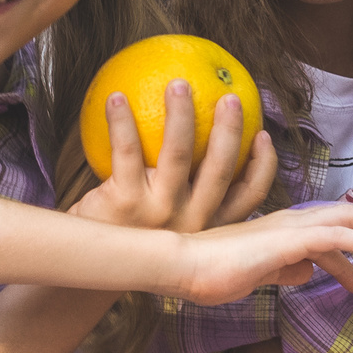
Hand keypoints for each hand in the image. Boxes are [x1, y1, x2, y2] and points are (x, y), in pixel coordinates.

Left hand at [73, 81, 278, 233]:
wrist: (88, 268)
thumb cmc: (132, 237)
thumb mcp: (170, 231)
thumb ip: (189, 202)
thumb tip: (202, 154)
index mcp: (207, 227)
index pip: (249, 198)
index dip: (263, 165)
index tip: (264, 134)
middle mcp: (190, 222)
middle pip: (221, 169)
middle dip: (231, 130)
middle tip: (231, 97)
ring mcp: (159, 213)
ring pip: (178, 154)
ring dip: (181, 115)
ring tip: (178, 84)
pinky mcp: (125, 202)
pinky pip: (126, 151)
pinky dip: (121, 121)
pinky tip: (115, 96)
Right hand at [174, 201, 352, 302]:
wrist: (182, 266)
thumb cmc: (212, 272)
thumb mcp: (257, 272)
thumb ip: (282, 269)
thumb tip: (306, 272)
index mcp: (283, 230)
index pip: (330, 230)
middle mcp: (291, 222)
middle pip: (346, 214)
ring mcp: (289, 228)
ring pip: (346, 219)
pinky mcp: (286, 240)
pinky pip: (333, 237)